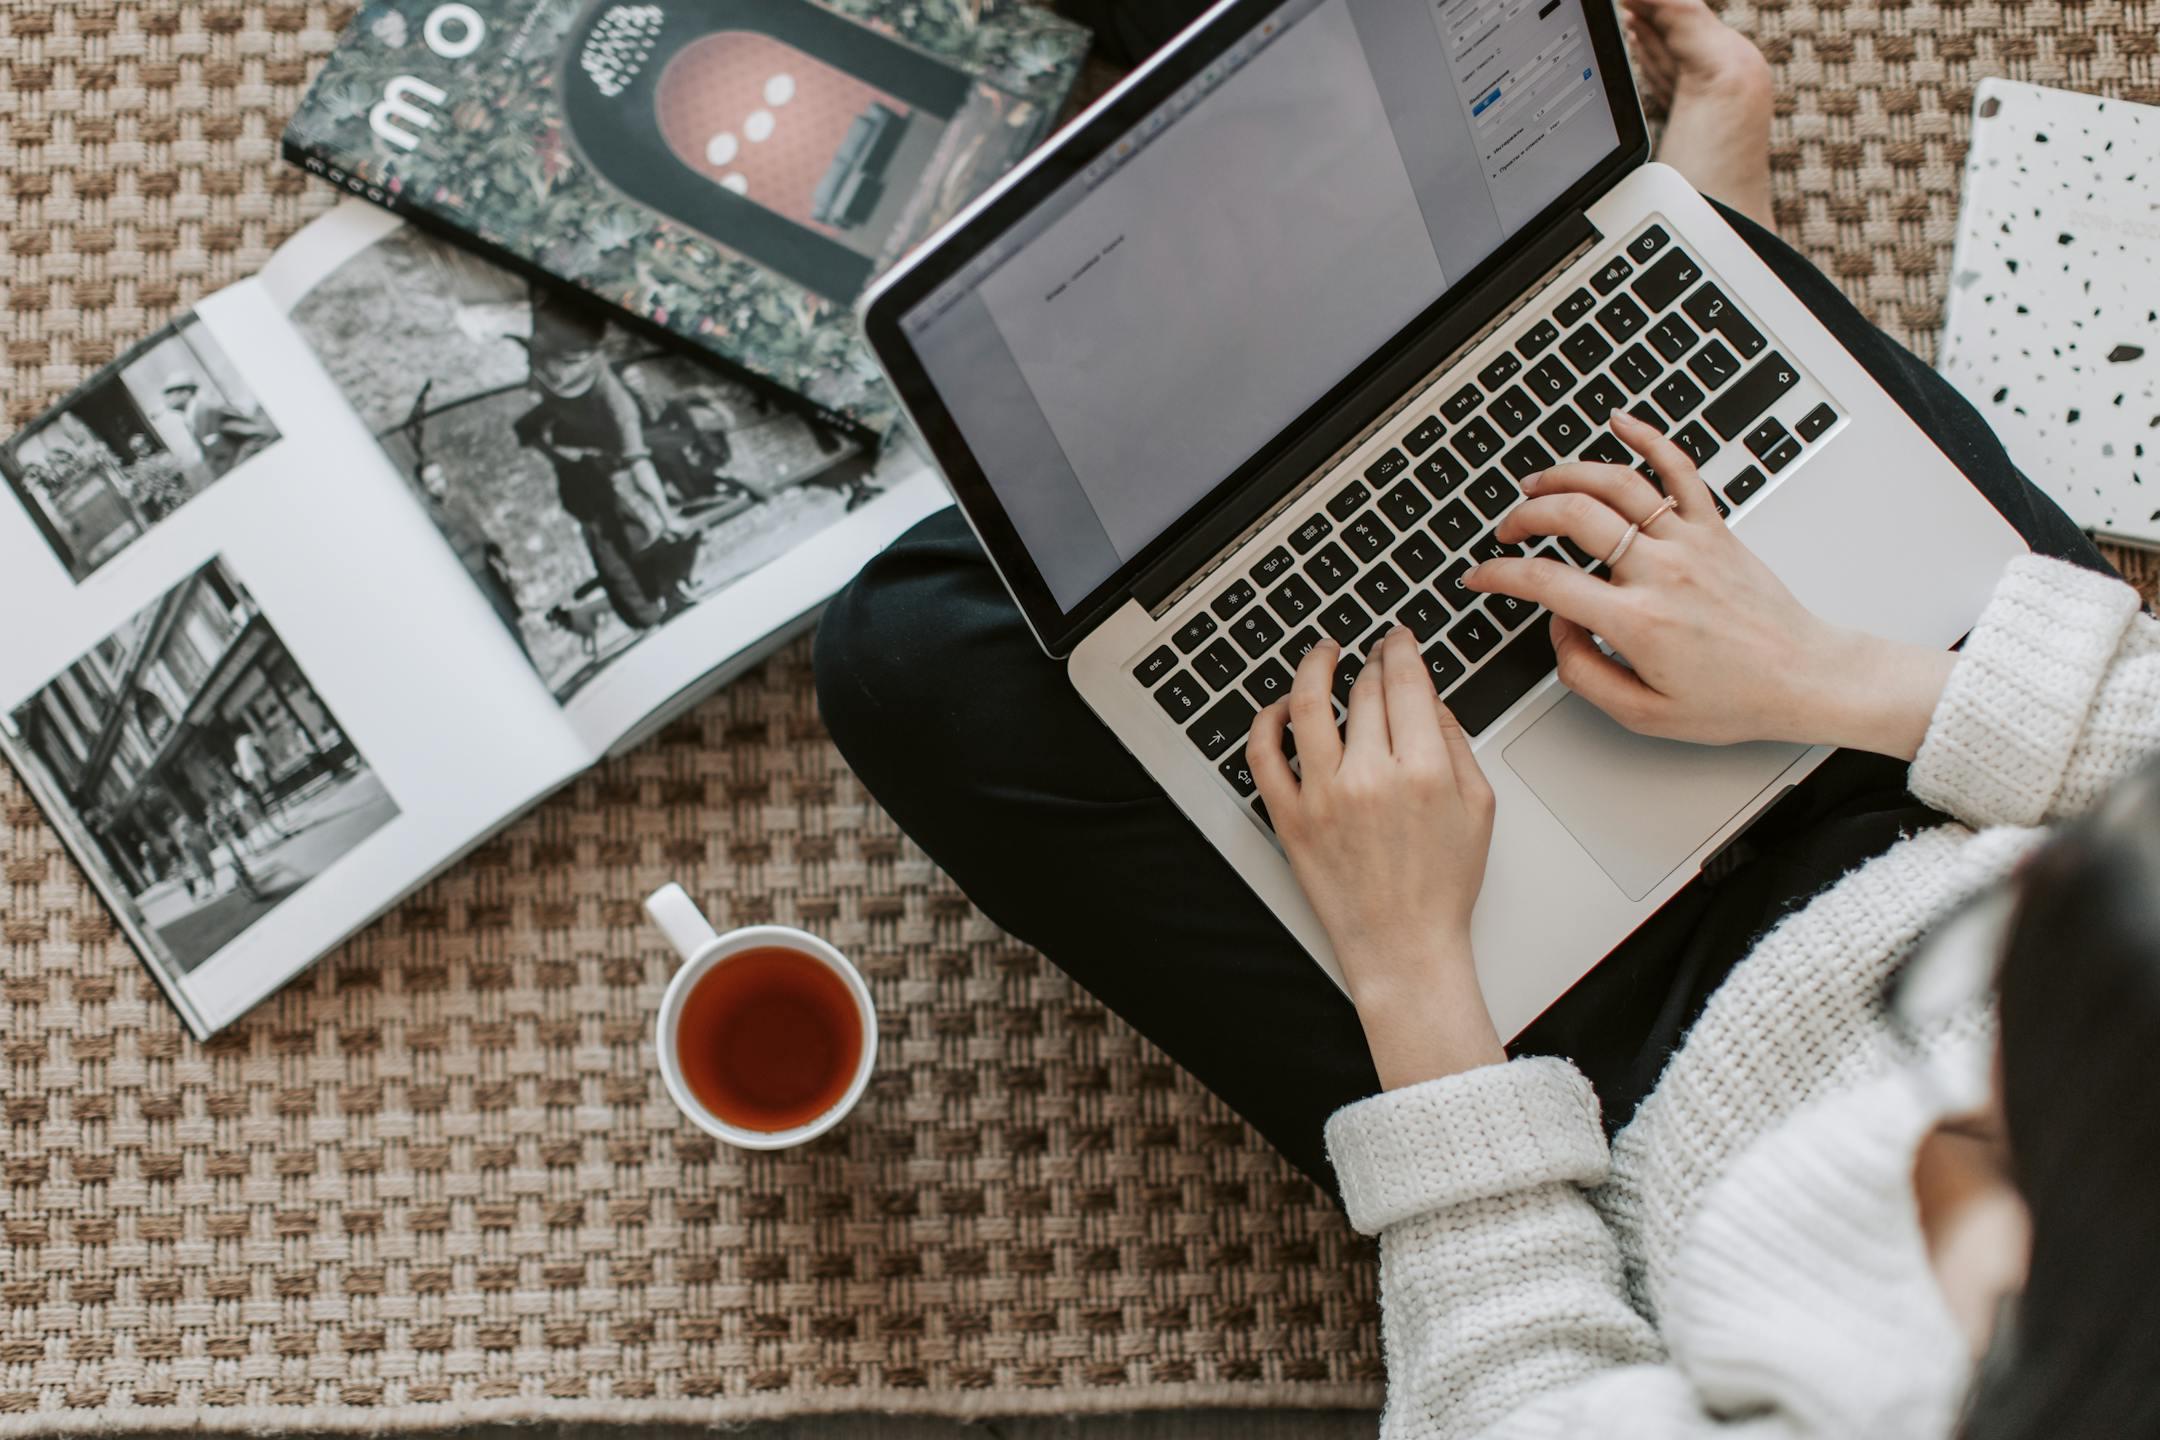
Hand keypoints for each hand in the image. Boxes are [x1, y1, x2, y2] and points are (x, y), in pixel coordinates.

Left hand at [1248, 627, 1504, 1086]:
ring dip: (1314, 668)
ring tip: (1322, 654)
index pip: (1405, 682)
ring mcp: (1323, 796)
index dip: (1400, 648)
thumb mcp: (1478, 807)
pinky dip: (1268, 722)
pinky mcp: (1289, 818)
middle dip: (1370, 661)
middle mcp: (1370, 777)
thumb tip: (1428, 697)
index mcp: (1423, 770)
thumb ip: (1455, 742)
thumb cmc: (1442, 886)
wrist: (1404, 947)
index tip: (1398, 638)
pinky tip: (1282, 707)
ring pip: (1309, 706)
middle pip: (1364, 691)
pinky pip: (1263, 755)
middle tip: (1372, 652)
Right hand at [1465, 411, 1954, 757]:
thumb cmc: (1735, 700)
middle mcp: (1662, 571)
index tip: (1479, 576)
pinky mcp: (1716, 528)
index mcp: (1639, 621)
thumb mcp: (1644, 714)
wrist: (1806, 678)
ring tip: (1537, 483)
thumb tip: (1559, 629)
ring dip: (1567, 475)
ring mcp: (1691, 542)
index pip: (1546, 583)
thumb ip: (1585, 673)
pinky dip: (1648, 437)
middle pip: (1574, 517)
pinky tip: (1620, 421)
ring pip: (1617, 484)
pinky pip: (1679, 469)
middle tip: (1507, 532)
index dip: (1498, 576)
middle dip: (1524, 517)